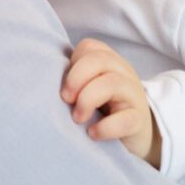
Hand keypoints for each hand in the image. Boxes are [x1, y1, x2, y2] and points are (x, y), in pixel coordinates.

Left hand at [62, 38, 159, 166]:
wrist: (136, 136)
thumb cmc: (104, 110)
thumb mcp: (89, 88)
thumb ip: (75, 79)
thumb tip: (45, 81)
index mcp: (110, 62)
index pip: (89, 47)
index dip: (72, 64)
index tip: (65, 87)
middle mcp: (123, 72)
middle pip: (99, 59)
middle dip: (76, 79)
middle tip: (66, 100)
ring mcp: (133, 95)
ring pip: (112, 83)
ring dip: (87, 100)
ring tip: (77, 118)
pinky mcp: (139, 121)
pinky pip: (126, 119)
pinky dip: (105, 127)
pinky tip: (92, 133)